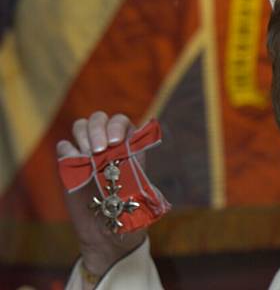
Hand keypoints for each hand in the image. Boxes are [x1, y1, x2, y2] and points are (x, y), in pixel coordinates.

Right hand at [56, 111, 146, 278]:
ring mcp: (88, 153)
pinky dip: (67, 151)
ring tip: (88, 158)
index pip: (122, 122)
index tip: (114, 143)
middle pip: (100, 119)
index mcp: (130, 150)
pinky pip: (63, 146)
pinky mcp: (70, 166)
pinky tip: (75, 165)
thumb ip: (135, 178)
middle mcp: (109, 147)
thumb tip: (128, 162)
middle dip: (97, 129)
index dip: (117, 126)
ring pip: (81, 126)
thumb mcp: (140, 196)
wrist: (108, 236)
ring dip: (83, 136)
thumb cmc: (130, 216)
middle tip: (97, 151)